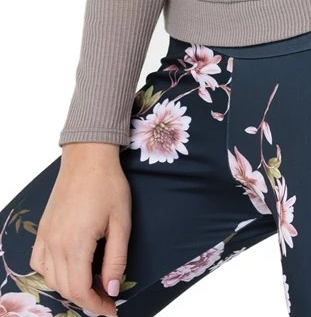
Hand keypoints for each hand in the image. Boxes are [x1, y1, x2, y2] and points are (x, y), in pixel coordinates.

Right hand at [32, 145, 129, 316]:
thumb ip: (116, 258)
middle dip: (87, 299)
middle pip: (65, 288)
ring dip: (70, 287)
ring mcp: (45, 237)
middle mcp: (55, 244)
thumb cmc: (109, 185)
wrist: (88, 158)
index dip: (97, 305)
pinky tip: (68, 268)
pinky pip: (39, 263)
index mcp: (76, 244)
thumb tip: (114, 288)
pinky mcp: (42, 230)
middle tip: (107, 298)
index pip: (81, 289)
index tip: (112, 310)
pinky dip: (52, 273)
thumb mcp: (121, 221)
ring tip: (93, 284)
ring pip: (50, 279)